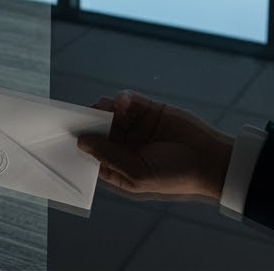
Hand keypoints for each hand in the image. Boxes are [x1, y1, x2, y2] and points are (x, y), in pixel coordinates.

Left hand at [77, 91, 232, 200]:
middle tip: (80, 113)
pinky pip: (127, 100)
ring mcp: (134, 126)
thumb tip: (82, 143)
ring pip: (109, 112)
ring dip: (105, 107)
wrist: (209, 160)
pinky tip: (125, 101)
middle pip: (97, 128)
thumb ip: (110, 157)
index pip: (92, 152)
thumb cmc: (175, 175)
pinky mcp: (147, 109)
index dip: (79, 142)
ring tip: (107, 107)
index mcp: (118, 166)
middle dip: (89, 120)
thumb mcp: (139, 174)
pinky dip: (123, 98)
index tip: (64, 132)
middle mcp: (123, 145)